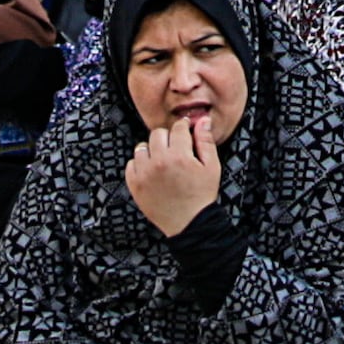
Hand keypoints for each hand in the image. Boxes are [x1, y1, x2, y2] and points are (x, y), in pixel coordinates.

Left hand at [128, 105, 225, 237]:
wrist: (190, 224)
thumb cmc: (202, 195)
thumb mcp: (212, 167)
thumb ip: (206, 141)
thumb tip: (202, 119)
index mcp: (179, 156)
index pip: (177, 128)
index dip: (184, 128)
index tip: (185, 132)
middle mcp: (159, 162)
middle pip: (157, 134)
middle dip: (167, 138)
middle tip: (175, 149)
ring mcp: (144, 174)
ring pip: (142, 147)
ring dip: (152, 150)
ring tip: (162, 161)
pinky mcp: (135, 185)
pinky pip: (131, 164)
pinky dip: (139, 165)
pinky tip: (151, 171)